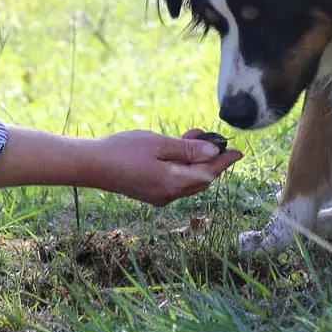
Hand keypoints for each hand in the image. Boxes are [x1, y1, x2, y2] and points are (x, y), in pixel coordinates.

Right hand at [88, 129, 243, 206]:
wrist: (91, 164)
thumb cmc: (123, 151)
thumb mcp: (159, 144)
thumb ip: (187, 149)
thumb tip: (213, 152)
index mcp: (174, 184)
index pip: (209, 173)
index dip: (225, 161)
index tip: (239, 150)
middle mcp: (169, 194)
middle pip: (201, 179)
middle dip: (212, 160)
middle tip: (217, 139)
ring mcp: (159, 195)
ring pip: (188, 179)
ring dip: (195, 160)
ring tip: (196, 135)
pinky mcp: (150, 192)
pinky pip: (175, 180)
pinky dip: (182, 165)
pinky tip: (178, 148)